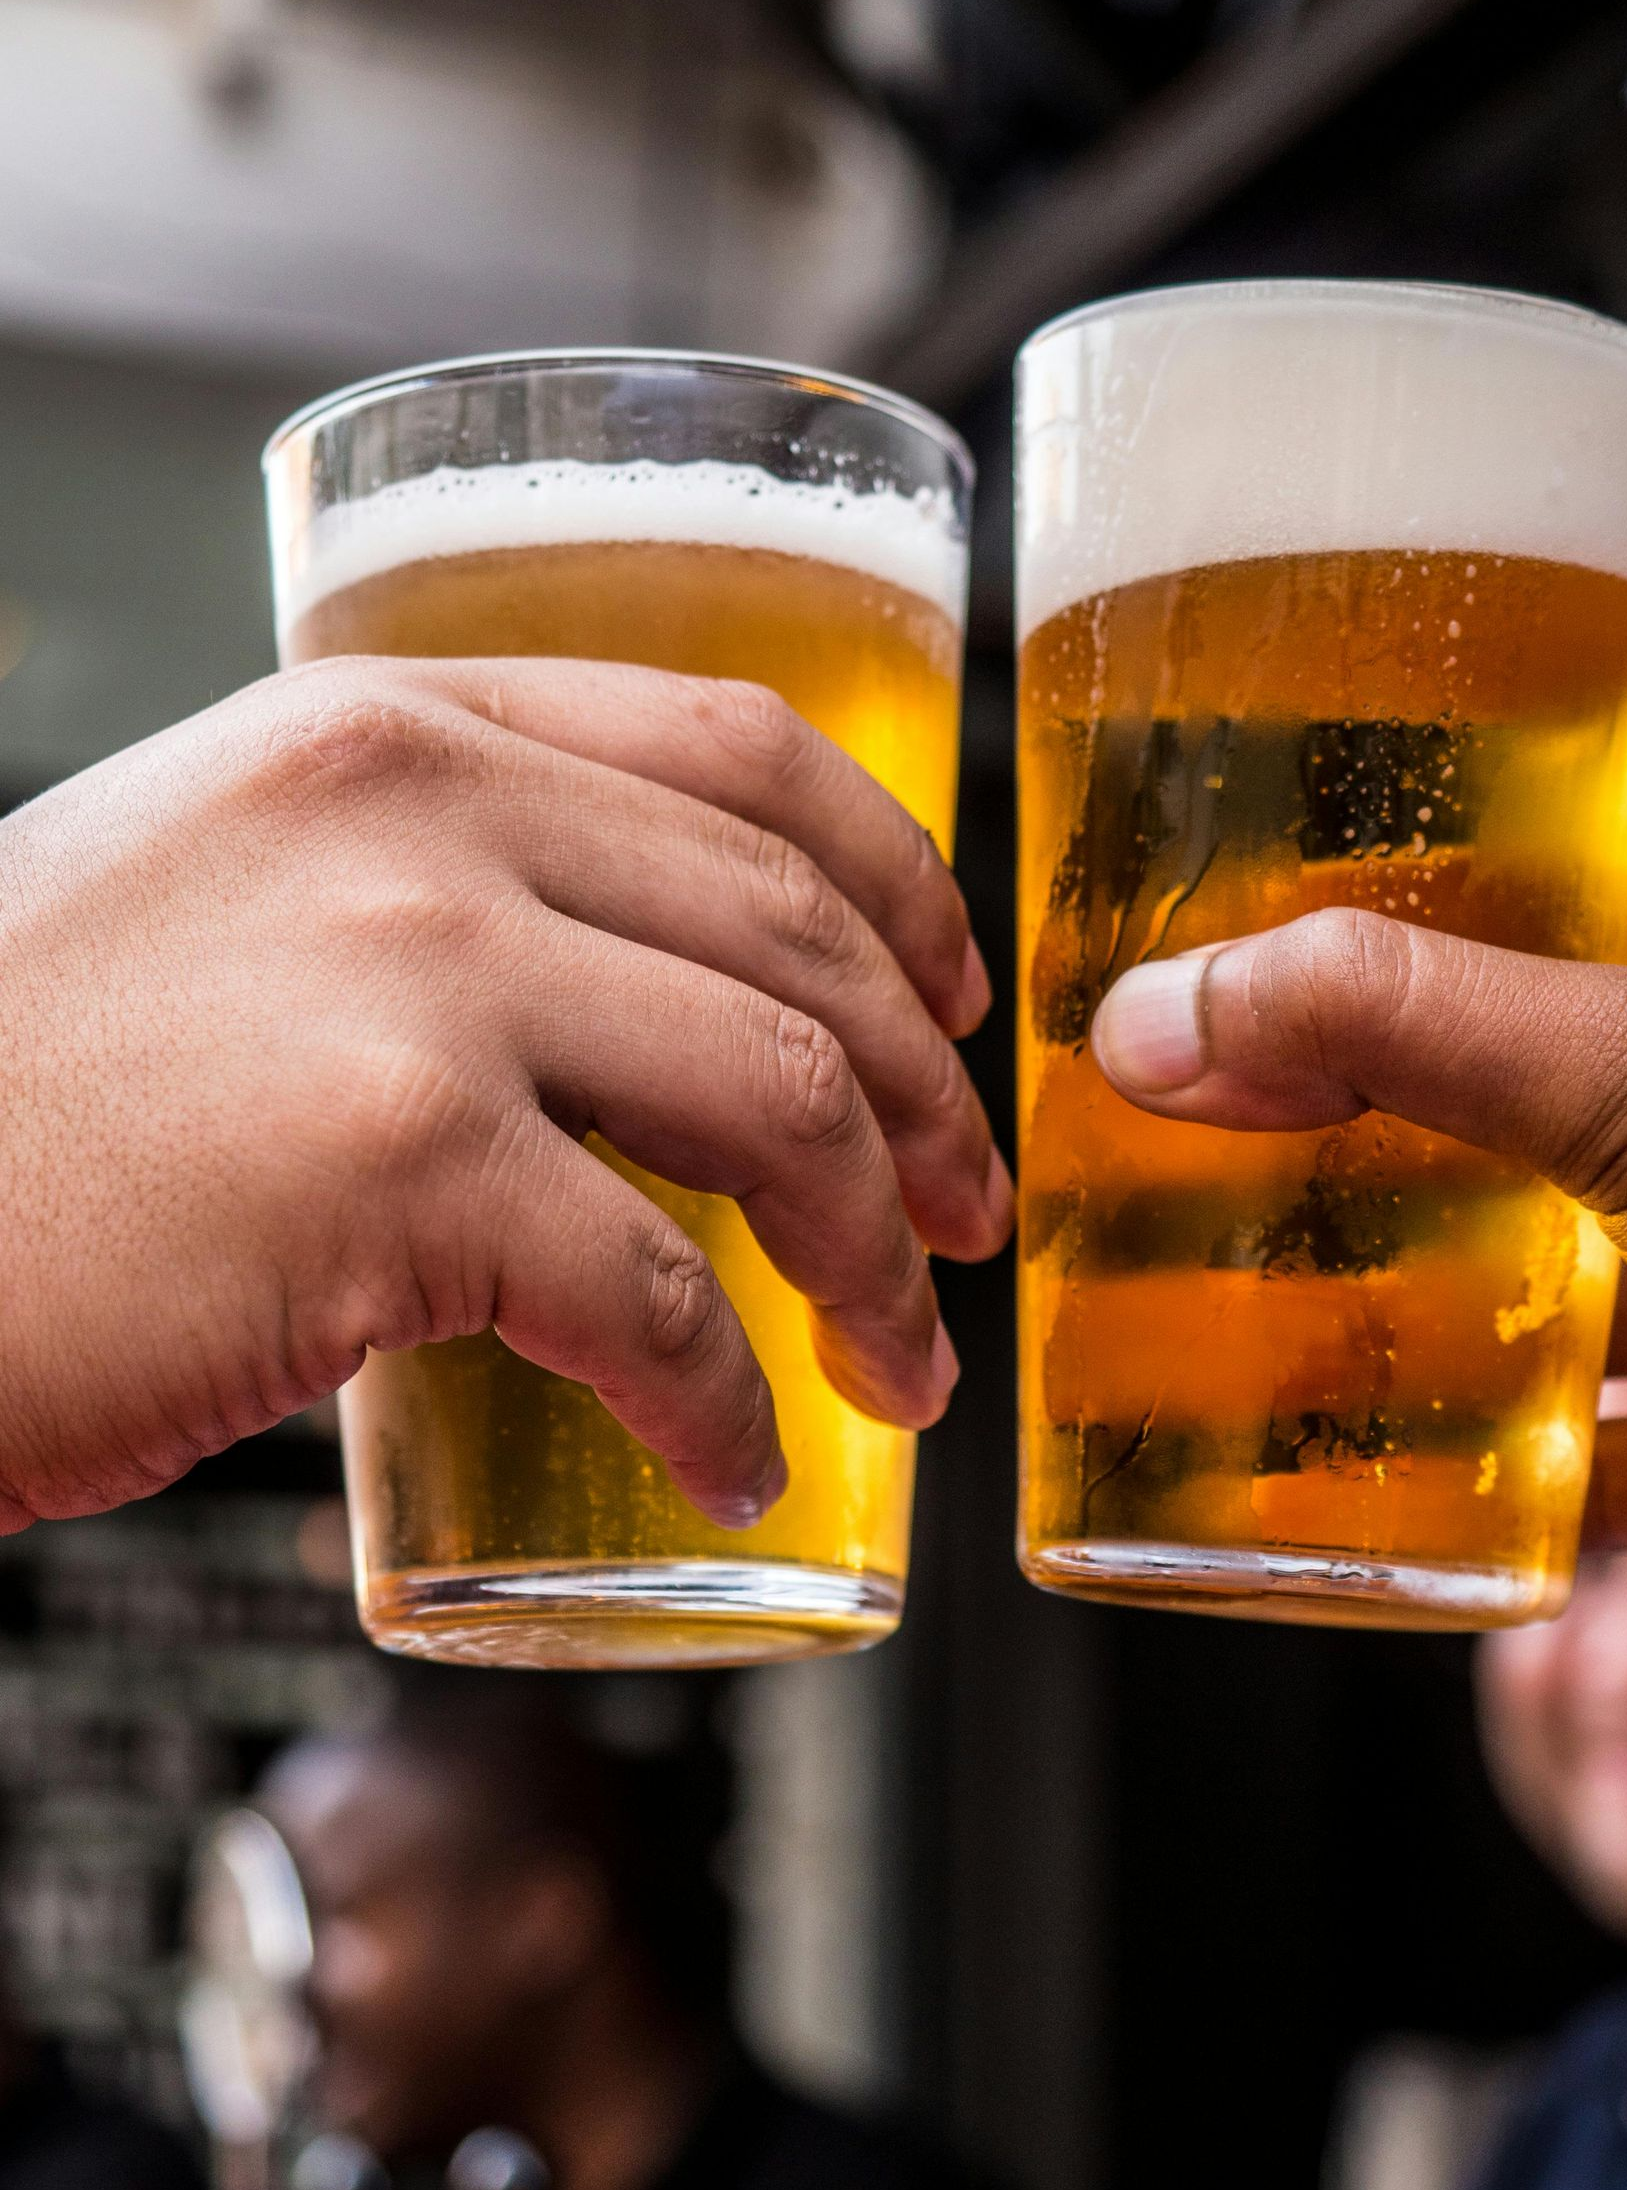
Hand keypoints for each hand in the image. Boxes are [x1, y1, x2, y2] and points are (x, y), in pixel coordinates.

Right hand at [0, 659, 1010, 1532]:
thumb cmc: (7, 1078)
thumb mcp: (221, 884)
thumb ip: (411, 894)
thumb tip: (604, 1017)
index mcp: (396, 727)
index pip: (744, 749)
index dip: (898, 879)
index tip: (954, 997)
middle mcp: (423, 815)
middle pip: (796, 938)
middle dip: (926, 1099)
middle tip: (967, 1215)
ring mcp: (414, 980)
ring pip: (772, 1105)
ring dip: (877, 1255)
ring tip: (902, 1359)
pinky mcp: (389, 1167)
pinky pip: (649, 1299)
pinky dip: (724, 1401)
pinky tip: (738, 1462)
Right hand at [1091, 846, 1626, 1655]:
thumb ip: (1401, 1028)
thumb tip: (1170, 1013)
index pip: (1517, 922)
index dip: (1364, 948)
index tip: (1215, 976)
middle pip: (1499, 1119)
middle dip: (1353, 1149)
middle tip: (1183, 1152)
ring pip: (1531, 1296)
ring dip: (1397, 1318)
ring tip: (1222, 1311)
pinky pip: (1581, 1461)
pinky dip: (1477, 1478)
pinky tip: (1360, 1478)